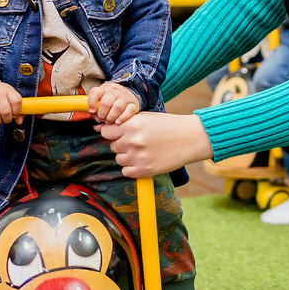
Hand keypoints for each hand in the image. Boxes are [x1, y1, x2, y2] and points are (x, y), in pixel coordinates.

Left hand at [87, 82, 140, 124]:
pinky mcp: (133, 104)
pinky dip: (122, 118)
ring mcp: (125, 97)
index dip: (91, 102)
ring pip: (117, 107)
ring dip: (111, 117)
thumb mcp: (102, 100)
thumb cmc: (112, 100)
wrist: (129, 93)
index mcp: (104, 90)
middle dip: (102, 114)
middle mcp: (114, 92)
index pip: (95, 92)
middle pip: (106, 102)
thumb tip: (96, 120)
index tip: (92, 111)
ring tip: (109, 121)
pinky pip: (128, 111)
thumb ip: (97, 111)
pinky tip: (118, 122)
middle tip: (102, 119)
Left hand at [98, 112, 212, 178]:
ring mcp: (138, 157)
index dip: (113, 133)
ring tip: (144, 151)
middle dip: (123, 145)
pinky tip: (145, 160)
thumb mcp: (145, 118)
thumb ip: (124, 122)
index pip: (106, 132)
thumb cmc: (167, 125)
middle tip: (139, 142)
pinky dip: (133, 168)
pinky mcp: (145, 170)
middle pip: (113, 146)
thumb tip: (98, 127)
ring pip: (119, 159)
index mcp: (132, 125)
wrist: (190, 138)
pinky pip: (126, 171)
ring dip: (128, 156)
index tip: (122, 134)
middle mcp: (133, 141)